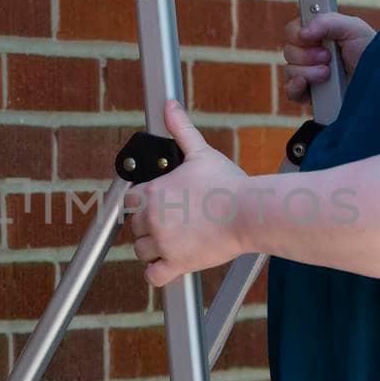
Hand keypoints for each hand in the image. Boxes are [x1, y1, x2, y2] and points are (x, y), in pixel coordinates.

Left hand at [127, 100, 248, 287]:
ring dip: (152, 248)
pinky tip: (169, 264)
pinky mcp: (177, 263)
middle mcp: (153, 218)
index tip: (156, 206)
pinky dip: (158, 272)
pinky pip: (153, 275)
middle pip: (134, 226)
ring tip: (171, 242)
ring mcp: (163, 243)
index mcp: (153, 192)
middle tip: (169, 223)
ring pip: (141, 251)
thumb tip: (170, 105)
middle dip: (148, 225)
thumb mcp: (200, 152)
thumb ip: (180, 129)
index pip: (130, 201)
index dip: (142, 204)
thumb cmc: (227, 183)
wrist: (249, 212)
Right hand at [281, 12, 376, 105]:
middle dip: (308, 54)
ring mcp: (310, 76)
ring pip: (289, 70)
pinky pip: (290, 92)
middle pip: (289, 50)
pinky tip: (307, 84)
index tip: (312, 38)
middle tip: (329, 57)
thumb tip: (302, 32)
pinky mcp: (311, 96)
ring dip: (310, 71)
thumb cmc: (371, 52)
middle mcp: (311, 54)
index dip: (298, 33)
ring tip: (329, 74)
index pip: (293, 30)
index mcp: (319, 35)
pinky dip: (295, 87)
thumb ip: (327, 21)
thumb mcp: (353, 28)